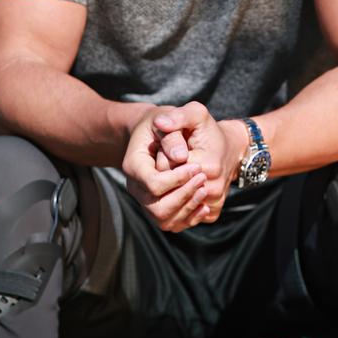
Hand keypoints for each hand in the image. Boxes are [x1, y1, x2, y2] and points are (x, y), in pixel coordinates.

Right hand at [122, 106, 209, 231]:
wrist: (159, 133)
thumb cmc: (165, 122)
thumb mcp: (169, 114)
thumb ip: (174, 128)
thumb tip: (180, 156)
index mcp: (134, 164)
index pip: (154, 183)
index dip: (177, 178)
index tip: (197, 166)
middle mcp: (135, 186)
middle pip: (157, 207)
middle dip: (184, 195)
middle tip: (203, 178)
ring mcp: (145, 200)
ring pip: (164, 220)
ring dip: (188, 208)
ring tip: (204, 190)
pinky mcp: (157, 208)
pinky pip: (171, 224)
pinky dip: (189, 218)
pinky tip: (203, 205)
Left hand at [154, 102, 247, 223]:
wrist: (230, 148)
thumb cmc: (209, 130)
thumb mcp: (196, 114)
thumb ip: (178, 117)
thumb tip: (160, 123)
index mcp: (206, 165)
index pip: (163, 172)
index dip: (160, 159)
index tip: (168, 148)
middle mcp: (212, 190)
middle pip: (167, 192)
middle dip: (162, 178)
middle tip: (171, 162)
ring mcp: (212, 204)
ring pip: (172, 210)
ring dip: (167, 193)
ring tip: (174, 175)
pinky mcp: (212, 213)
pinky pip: (183, 218)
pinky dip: (175, 206)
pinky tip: (179, 189)